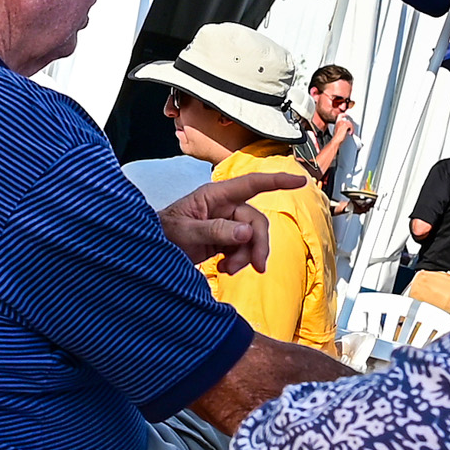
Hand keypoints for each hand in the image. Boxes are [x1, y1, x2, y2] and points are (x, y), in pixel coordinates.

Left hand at [164, 169, 310, 274]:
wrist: (149, 252)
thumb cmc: (162, 233)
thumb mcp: (185, 232)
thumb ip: (215, 231)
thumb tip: (247, 231)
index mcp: (215, 195)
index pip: (251, 184)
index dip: (277, 181)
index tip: (301, 180)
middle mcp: (223, 207)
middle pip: (256, 221)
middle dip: (258, 244)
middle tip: (257, 267)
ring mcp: (225, 223)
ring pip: (252, 238)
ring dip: (245, 257)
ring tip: (227, 269)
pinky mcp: (224, 239)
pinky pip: (242, 249)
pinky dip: (237, 262)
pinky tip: (222, 268)